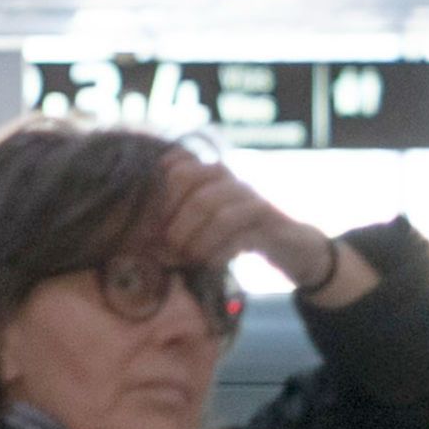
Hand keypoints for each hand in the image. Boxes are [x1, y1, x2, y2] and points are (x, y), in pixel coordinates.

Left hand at [152, 160, 350, 305]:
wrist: (290, 246)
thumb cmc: (236, 238)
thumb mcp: (203, 229)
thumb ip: (173, 229)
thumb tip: (137, 242)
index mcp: (207, 173)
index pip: (172, 164)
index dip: (156, 194)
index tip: (147, 228)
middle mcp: (227, 177)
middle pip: (186, 181)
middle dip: (171, 217)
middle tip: (166, 248)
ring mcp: (249, 195)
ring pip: (211, 207)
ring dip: (193, 238)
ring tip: (186, 259)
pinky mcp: (268, 218)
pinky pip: (238, 231)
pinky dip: (218, 251)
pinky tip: (210, 264)